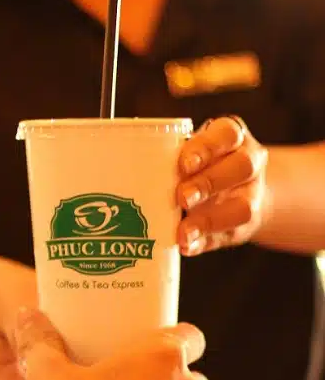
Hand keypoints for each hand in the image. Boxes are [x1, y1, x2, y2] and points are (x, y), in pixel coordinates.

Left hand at [177, 116, 267, 254]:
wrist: (237, 190)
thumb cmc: (200, 164)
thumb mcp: (192, 151)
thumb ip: (170, 158)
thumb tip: (127, 172)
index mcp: (232, 137)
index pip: (228, 134)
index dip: (206, 149)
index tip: (184, 164)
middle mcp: (248, 162)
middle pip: (241, 167)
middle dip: (208, 183)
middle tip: (181, 197)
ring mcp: (252, 194)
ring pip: (243, 207)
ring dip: (209, 220)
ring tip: (184, 231)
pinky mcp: (245, 225)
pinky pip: (229, 235)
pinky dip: (205, 242)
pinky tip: (186, 246)